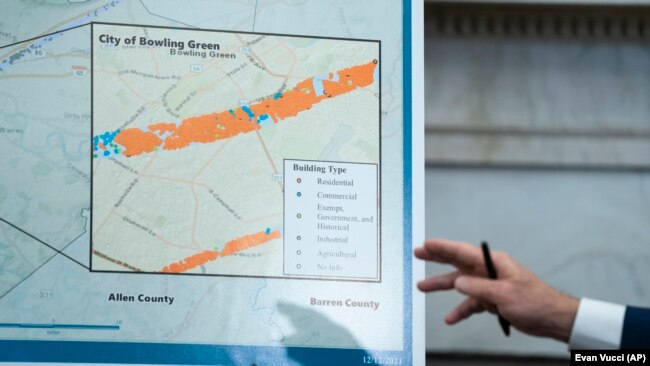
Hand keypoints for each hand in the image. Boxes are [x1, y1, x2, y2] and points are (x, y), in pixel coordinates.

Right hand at [414, 239, 578, 342]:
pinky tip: (450, 317)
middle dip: (437, 259)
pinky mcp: (492, 300)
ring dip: (442, 286)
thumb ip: (479, 287)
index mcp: (494, 263)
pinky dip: (460, 310)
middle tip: (419, 254)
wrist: (552, 319)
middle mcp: (489, 271)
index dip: (442, 247)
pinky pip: (471, 303)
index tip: (426, 244)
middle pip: (458, 263)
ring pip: (460, 285)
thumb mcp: (505, 293)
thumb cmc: (536, 301)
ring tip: (422, 287)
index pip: (463, 252)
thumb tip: (458, 283)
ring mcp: (489, 286)